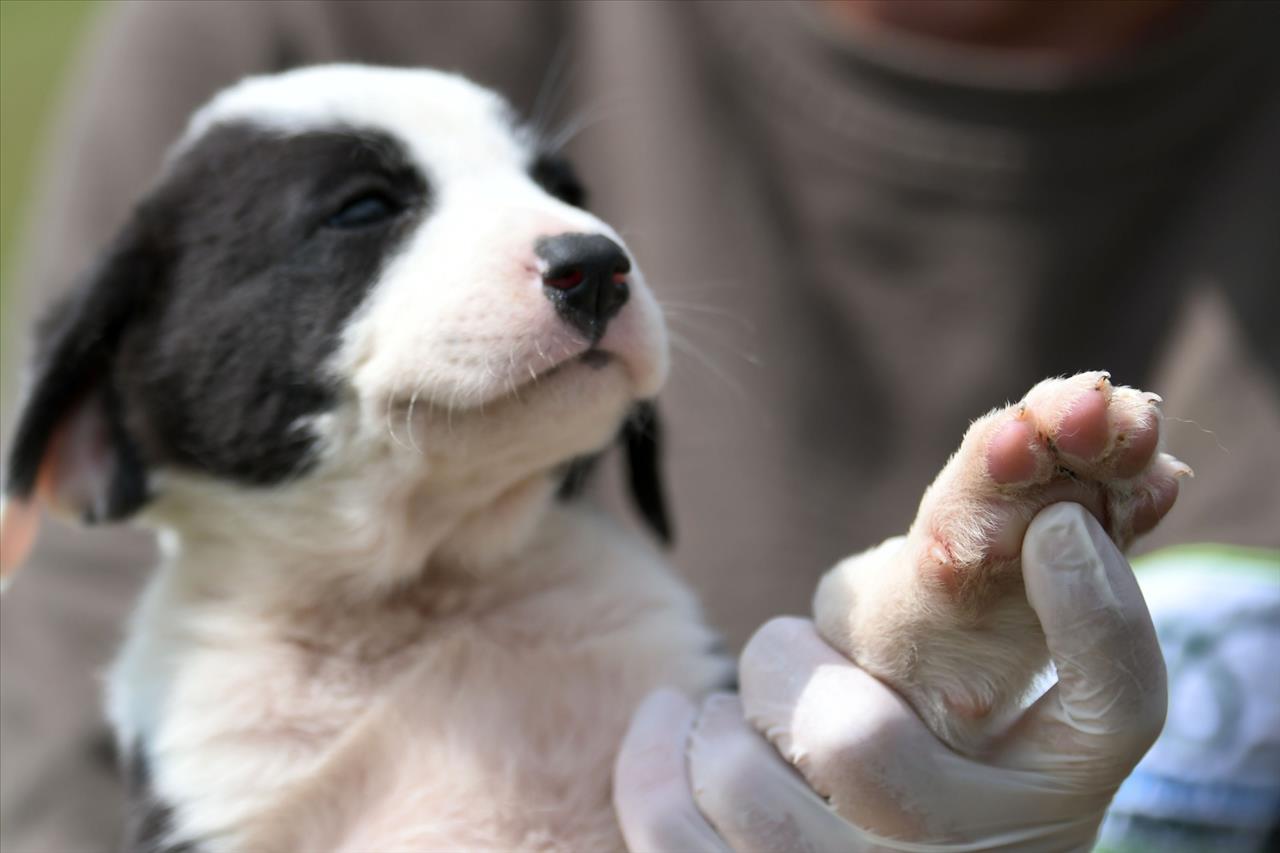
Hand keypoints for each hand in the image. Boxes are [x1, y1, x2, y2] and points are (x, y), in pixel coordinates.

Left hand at [613, 504, 1166, 851]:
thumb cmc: (952, 792)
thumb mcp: (1014, 739)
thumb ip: (1013, 645)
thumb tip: (1036, 520)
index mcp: (1051, 802)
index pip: (1116, 704)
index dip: (1099, 607)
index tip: (1056, 527)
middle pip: (853, 740)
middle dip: (784, 660)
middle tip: (783, 649)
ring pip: (746, 783)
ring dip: (722, 717)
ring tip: (741, 711)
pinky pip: (672, 833)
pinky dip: (653, 759)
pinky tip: (669, 722)